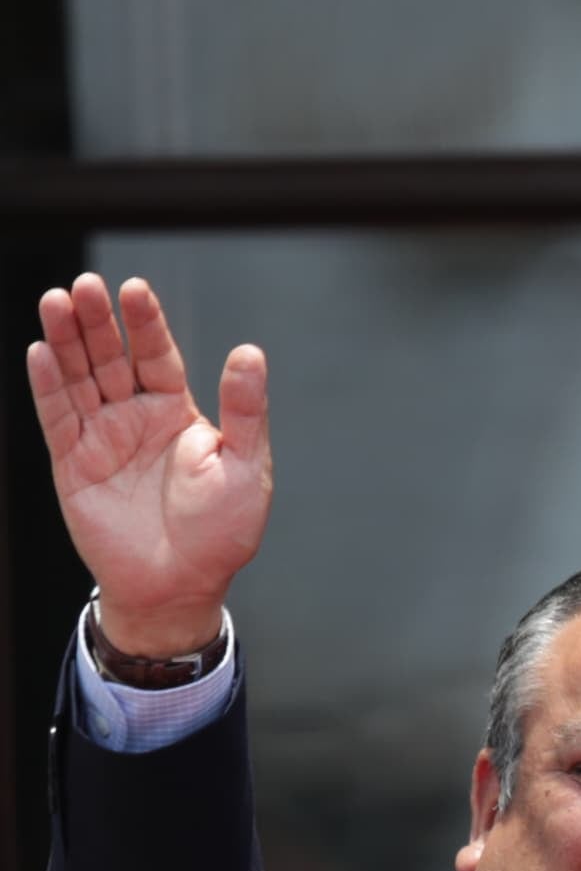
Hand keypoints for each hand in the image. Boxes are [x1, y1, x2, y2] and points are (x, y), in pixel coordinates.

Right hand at [27, 274, 268, 655]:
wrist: (180, 585)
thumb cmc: (222, 532)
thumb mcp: (246, 466)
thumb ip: (245, 409)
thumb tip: (250, 351)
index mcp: (179, 413)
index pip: (158, 355)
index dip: (146, 322)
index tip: (135, 288)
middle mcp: (136, 417)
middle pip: (111, 356)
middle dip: (98, 321)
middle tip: (85, 286)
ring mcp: (102, 436)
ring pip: (79, 377)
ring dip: (66, 339)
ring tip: (55, 300)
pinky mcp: (73, 461)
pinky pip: (57, 416)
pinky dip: (48, 384)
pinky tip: (41, 350)